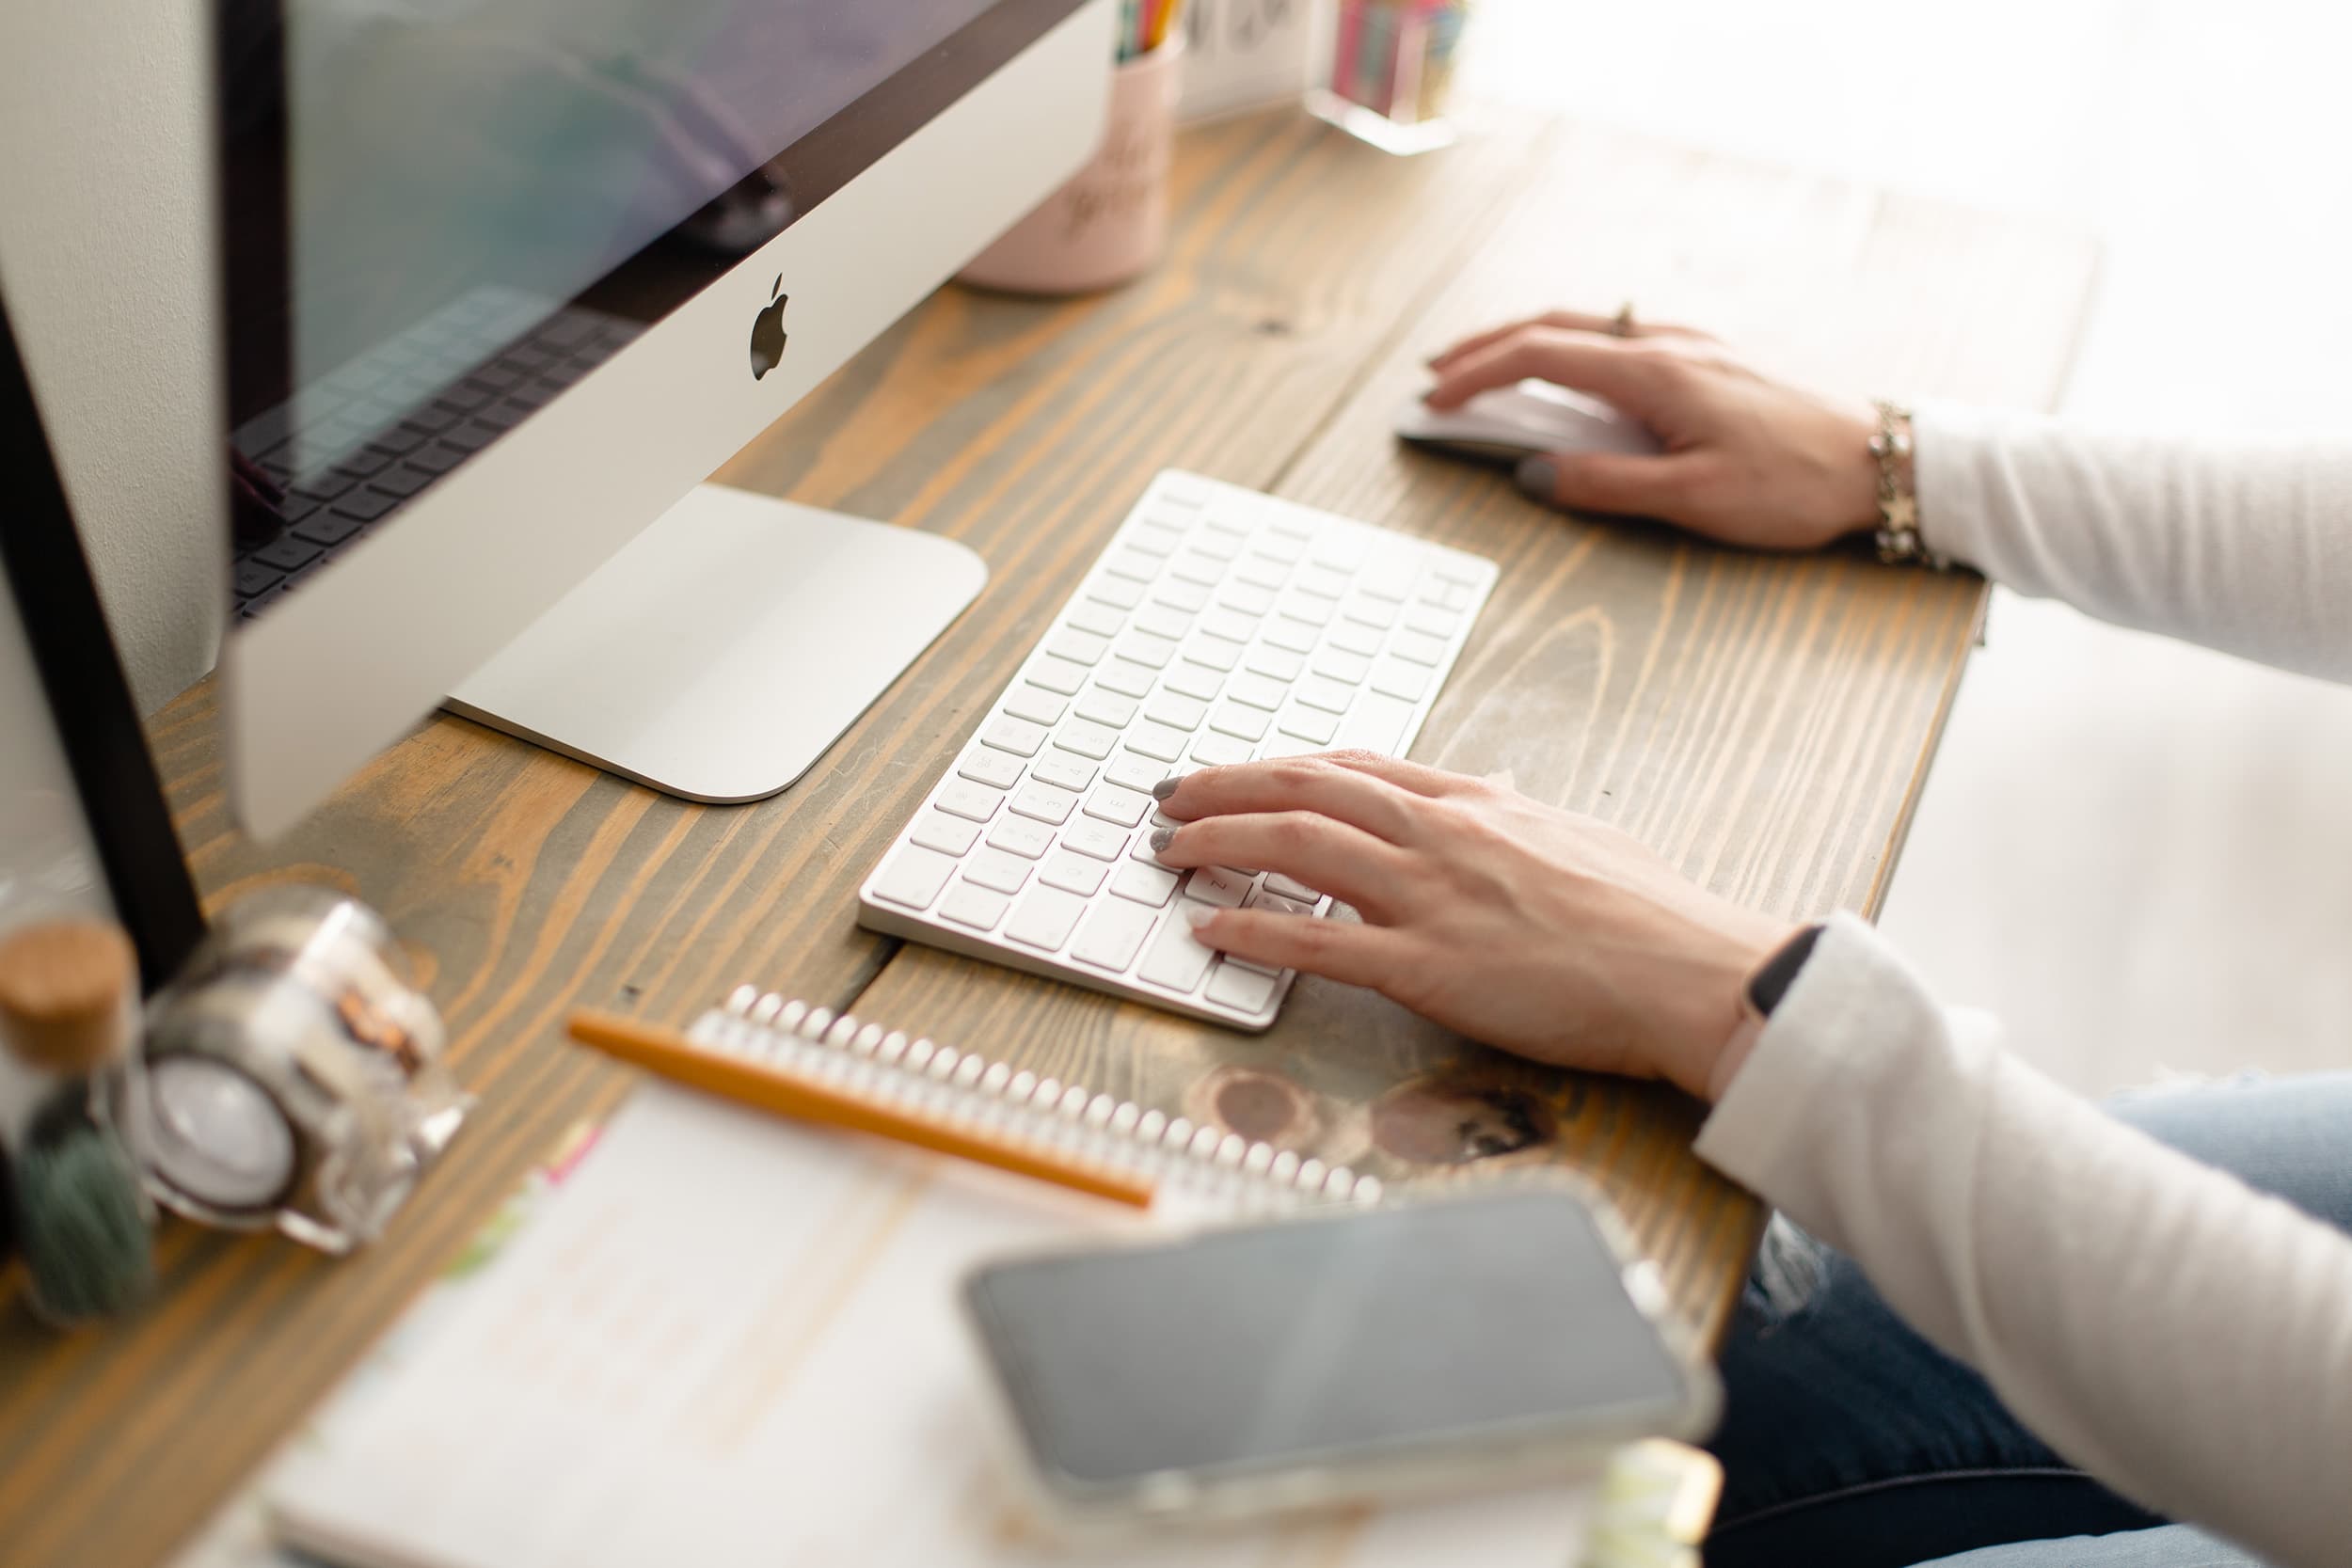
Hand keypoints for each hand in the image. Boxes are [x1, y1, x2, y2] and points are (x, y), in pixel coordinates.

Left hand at [1151, 752, 1795, 1100]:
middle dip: (1224, 787)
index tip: (1235, 773)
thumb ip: (1520, 816)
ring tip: (1169, 851)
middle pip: (1305, 790)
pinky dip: (1251, 933)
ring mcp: (1432, 898)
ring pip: (1296, 849)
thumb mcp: (1578, 838)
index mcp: (1477, 803)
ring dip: (1218, 843)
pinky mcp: (1429, 967)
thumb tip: (1496, 795)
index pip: (1354, 767)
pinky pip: (1315, 943)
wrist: (1695, 971)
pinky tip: (1208, 932)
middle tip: (1169, 797)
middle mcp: (1443, 835)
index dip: (1281, 767)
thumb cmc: (1652, 916)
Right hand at [1425, 309, 1884, 551]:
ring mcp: (1692, 345)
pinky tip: (1570, 376)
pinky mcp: (1711, 359)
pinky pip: (1622, 338)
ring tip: (1489, 372)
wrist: (1879, 460)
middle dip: (1487, 347)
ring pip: (1589, 326)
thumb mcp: (1693, 499)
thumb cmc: (1795, 482)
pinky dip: (1572, 349)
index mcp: (1656, 371)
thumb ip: (1606, 484)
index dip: (1478, 374)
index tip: (1435, 398)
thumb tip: (1535, 476)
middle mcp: (1669, 344)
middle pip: (1555, 326)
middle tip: (1439, 375)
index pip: (1539, 355)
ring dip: (1528, 344)